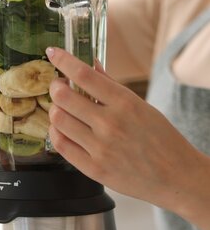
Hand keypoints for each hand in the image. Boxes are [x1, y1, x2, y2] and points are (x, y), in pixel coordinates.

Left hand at [45, 47, 209, 229]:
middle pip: (63, 96)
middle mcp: (110, 124)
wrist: (177, 177)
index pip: (84, 74)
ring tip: (63, 110)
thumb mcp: (140, 105)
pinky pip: (60, 144)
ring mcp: (100, 148)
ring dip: (55, 110)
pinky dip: (56, 132)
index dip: (63, 60)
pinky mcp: (93, 169)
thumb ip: (110, 85)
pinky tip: (63, 129)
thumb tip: (89, 63)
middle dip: (55, 87)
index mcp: (124, 103)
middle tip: (59, 87)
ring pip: (58, 119)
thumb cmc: (160, 138)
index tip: (52, 52)